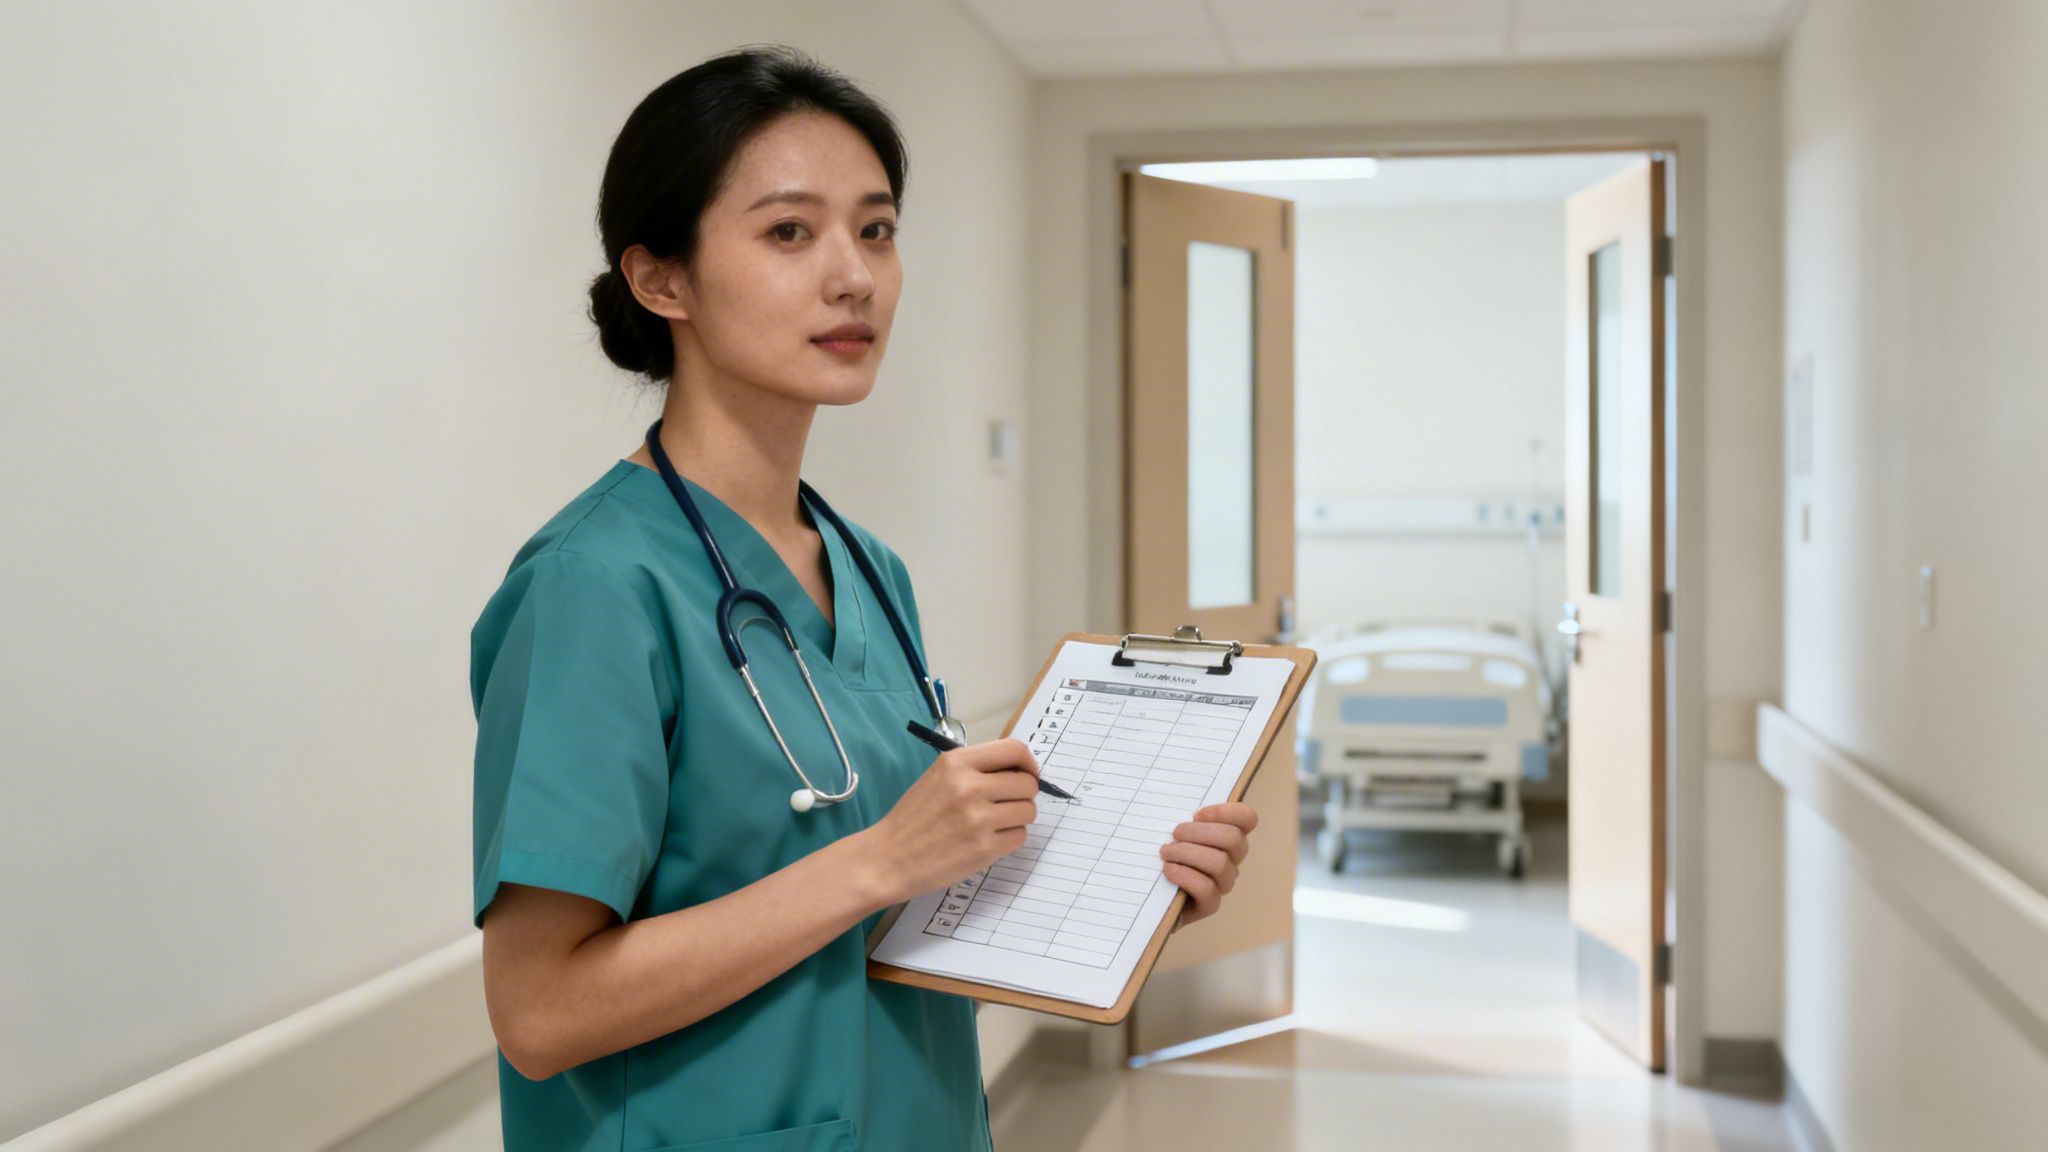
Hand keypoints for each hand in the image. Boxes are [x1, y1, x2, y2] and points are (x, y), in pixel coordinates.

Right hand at [863, 738, 1040, 903]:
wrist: (888, 858)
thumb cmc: (914, 818)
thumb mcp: (939, 777)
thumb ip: (976, 769)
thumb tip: (1020, 771)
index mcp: (957, 762)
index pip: (1015, 749)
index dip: (1029, 763)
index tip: (1027, 774)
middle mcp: (969, 786)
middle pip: (1028, 783)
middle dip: (1024, 795)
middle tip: (1007, 805)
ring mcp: (978, 819)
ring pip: (1028, 811)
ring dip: (1018, 818)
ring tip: (994, 824)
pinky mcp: (984, 849)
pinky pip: (1020, 837)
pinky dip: (1010, 839)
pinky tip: (988, 840)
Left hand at [1160, 802, 1257, 928]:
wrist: (1150, 894)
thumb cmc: (1163, 854)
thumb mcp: (1172, 829)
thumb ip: (1180, 815)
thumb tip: (1170, 798)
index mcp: (1227, 836)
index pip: (1247, 818)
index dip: (1227, 812)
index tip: (1197, 814)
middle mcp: (1232, 859)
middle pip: (1234, 839)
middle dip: (1199, 832)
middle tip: (1175, 834)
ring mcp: (1223, 883)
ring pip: (1220, 863)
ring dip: (1188, 853)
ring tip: (1166, 853)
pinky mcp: (1210, 904)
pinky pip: (1206, 888)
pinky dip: (1185, 875)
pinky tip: (1168, 871)